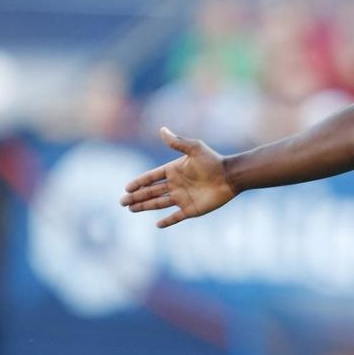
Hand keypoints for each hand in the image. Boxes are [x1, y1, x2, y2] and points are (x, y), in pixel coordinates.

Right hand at [120, 127, 236, 227]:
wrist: (231, 177)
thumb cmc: (213, 161)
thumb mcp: (195, 149)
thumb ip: (178, 142)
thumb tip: (162, 129)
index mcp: (174, 171)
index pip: (151, 177)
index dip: (139, 182)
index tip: (126, 187)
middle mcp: (176, 185)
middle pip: (151, 192)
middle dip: (136, 197)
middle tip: (122, 202)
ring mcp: (183, 198)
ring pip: (159, 203)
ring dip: (145, 206)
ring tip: (131, 209)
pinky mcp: (191, 209)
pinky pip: (176, 217)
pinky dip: (167, 221)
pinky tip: (158, 225)